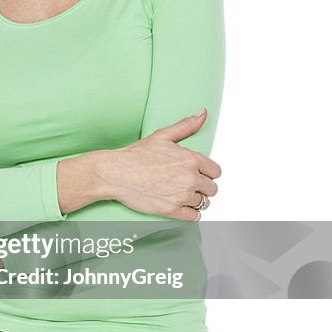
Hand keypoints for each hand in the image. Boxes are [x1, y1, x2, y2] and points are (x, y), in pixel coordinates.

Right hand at [99, 109, 221, 221]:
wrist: (116, 173)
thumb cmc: (136, 155)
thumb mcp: (163, 136)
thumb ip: (186, 126)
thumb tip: (203, 114)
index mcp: (191, 159)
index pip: (215, 172)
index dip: (207, 173)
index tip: (200, 174)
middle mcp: (190, 178)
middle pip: (211, 189)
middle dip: (203, 187)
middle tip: (189, 184)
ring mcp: (182, 196)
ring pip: (203, 203)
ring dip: (196, 200)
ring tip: (183, 195)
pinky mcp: (172, 211)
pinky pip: (194, 217)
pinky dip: (190, 214)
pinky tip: (182, 207)